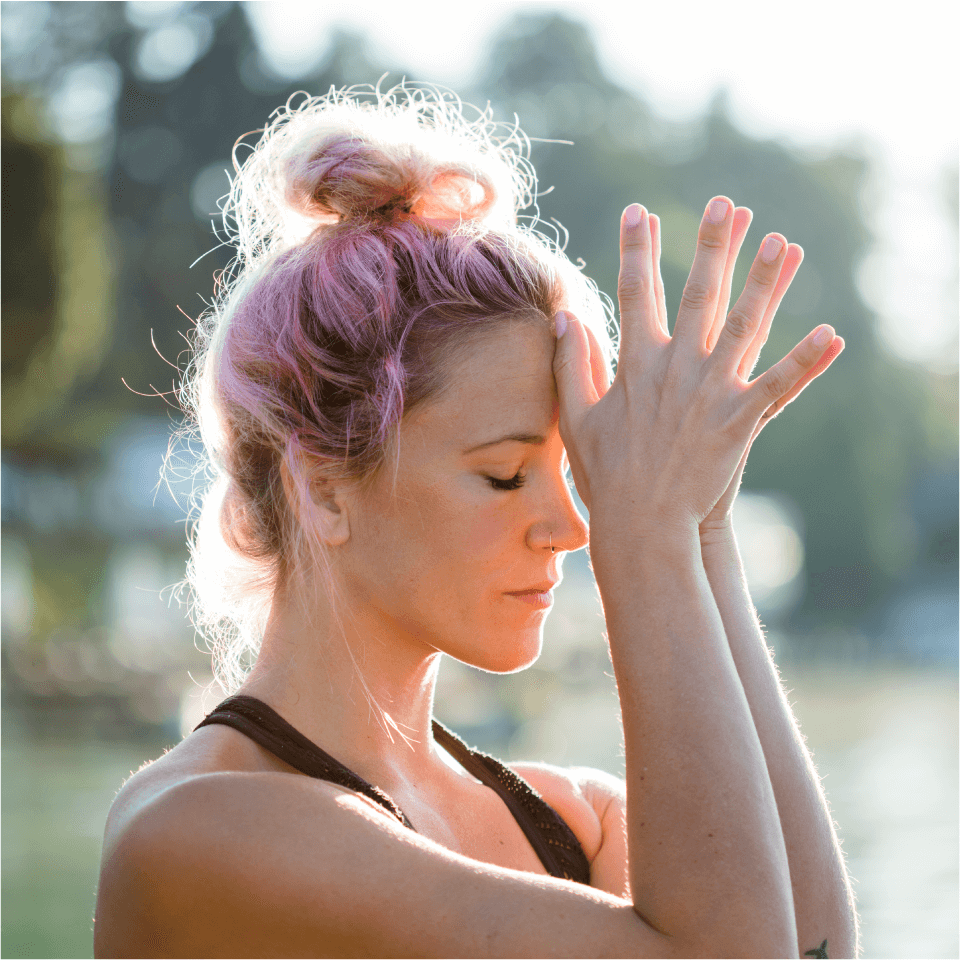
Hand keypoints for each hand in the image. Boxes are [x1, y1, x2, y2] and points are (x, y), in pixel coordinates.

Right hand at [553, 197, 839, 550]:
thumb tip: (565, 317)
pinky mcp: (740, 420)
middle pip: (697, 293)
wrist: (642, 523)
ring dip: (766, 282)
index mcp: (636, 363)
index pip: (634, 292)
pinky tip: (832, 334)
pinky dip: (807, 361)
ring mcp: (711, 391)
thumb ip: (571, 364)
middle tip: (725, 204)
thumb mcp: (577, 417)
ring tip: (782, 243)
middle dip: (712, 245)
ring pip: (745, 325)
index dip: (635, 250)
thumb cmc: (606, 474)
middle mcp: (676, 367)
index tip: (638, 212)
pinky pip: (780, 385)